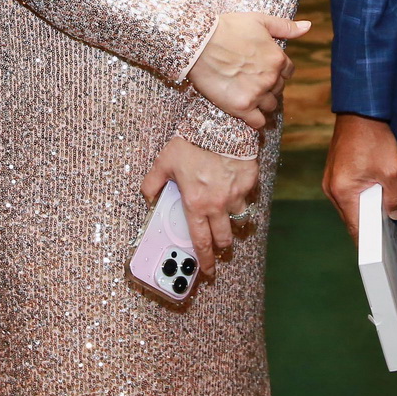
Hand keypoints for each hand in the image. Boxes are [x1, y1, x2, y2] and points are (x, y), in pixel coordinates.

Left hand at [141, 136, 257, 276]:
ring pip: (240, 218)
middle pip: (224, 238)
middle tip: (221, 247)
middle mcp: (218, 204)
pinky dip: (243, 195)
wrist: (219, 125)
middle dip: (222, 246)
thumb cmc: (191, 143)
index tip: (208, 270)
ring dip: (234, 220)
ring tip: (229, 215)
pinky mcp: (249, 181)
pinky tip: (236, 187)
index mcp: (195, 205)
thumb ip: (152, 183)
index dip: (205, 260)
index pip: (201, 242)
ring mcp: (236, 194)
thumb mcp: (164, 162)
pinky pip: (248, 195)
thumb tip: (147, 196)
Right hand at [188, 12, 308, 128]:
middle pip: (278, 89)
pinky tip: (246, 112)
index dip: (276, 71)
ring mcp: (257, 94)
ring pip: (270, 106)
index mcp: (278, 59)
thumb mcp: (260, 21)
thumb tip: (307, 26)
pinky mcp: (241, 107)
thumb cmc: (228, 28)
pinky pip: (257, 122)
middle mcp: (271, 78)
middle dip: (268, 85)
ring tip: (247, 94)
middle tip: (250, 80)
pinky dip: (254, 120)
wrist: (199, 42)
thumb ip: (285, 27)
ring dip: (262, 102)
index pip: (288, 72)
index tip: (262, 69)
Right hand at [322, 113, 396, 240]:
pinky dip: (362, 195)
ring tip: (385, 209)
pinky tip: (377, 191)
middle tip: (388, 232)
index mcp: (342, 192)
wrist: (362, 108)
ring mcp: (331, 179)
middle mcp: (331, 188)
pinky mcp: (335, 170)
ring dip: (367, 207)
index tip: (380, 255)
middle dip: (370, 224)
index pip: (355, 228)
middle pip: (352, 217)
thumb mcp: (392, 171)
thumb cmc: (374, 137)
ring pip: (351, 204)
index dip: (368, 243)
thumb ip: (394, 198)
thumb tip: (394, 213)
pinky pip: (349, 191)